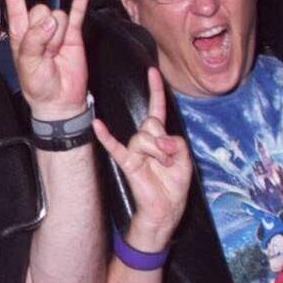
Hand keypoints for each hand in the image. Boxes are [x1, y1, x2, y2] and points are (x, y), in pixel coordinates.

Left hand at [4, 0, 91, 119]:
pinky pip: (77, 9)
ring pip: (59, 14)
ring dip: (59, 35)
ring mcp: (56, 27)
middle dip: (44, 30)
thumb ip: (33, 41)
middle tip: (45, 51)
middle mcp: (36, 25)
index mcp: (19, 31)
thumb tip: (51, 21)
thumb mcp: (27, 65)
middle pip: (41, 8)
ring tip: (56, 53)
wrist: (60, 100)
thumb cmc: (38, 84)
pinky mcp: (74, 32)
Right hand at [93, 67, 192, 249]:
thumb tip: (161, 141)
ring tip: (163, 166)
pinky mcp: (128, 163)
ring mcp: (134, 151)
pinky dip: (106, 136)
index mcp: (160, 138)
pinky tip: (97, 125)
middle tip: (170, 160)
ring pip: (145, 136)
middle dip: (165, 140)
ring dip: (159, 151)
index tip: (152, 71)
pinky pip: (116, 147)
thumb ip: (177, 144)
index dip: (155, 90)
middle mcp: (145, 140)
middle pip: (152, 124)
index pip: (156, 109)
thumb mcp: (185, 161)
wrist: (164, 211)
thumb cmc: (173, 187)